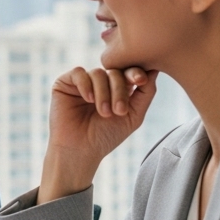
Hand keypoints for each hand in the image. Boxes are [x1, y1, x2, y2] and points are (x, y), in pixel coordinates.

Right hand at [40, 67, 156, 202]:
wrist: (80, 150)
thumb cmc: (106, 136)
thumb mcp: (134, 115)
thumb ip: (146, 93)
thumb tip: (154, 68)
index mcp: (117, 88)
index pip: (128, 71)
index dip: (136, 72)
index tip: (141, 81)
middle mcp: (100, 83)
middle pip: (115, 72)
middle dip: (120, 90)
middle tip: (119, 111)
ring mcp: (82, 82)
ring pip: (98, 73)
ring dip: (103, 93)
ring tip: (103, 113)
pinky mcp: (64, 83)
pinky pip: (78, 73)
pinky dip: (86, 85)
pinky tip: (88, 100)